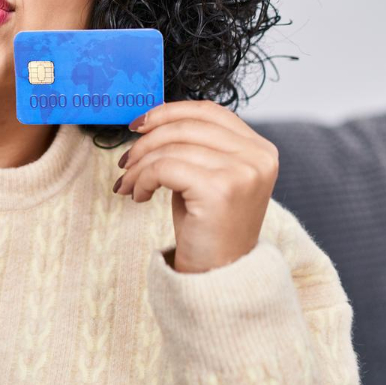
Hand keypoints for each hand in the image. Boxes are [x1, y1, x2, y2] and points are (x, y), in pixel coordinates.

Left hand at [113, 101, 278, 272]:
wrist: (218, 273)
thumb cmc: (207, 225)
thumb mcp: (206, 175)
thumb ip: (195, 145)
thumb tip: (151, 119)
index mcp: (259, 148)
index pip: (208, 111)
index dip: (168, 112)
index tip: (138, 125)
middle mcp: (258, 156)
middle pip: (186, 126)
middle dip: (146, 141)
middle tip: (125, 162)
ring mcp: (243, 171)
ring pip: (171, 147)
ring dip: (139, 165)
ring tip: (129, 184)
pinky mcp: (221, 189)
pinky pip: (165, 168)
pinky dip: (142, 179)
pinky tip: (139, 196)